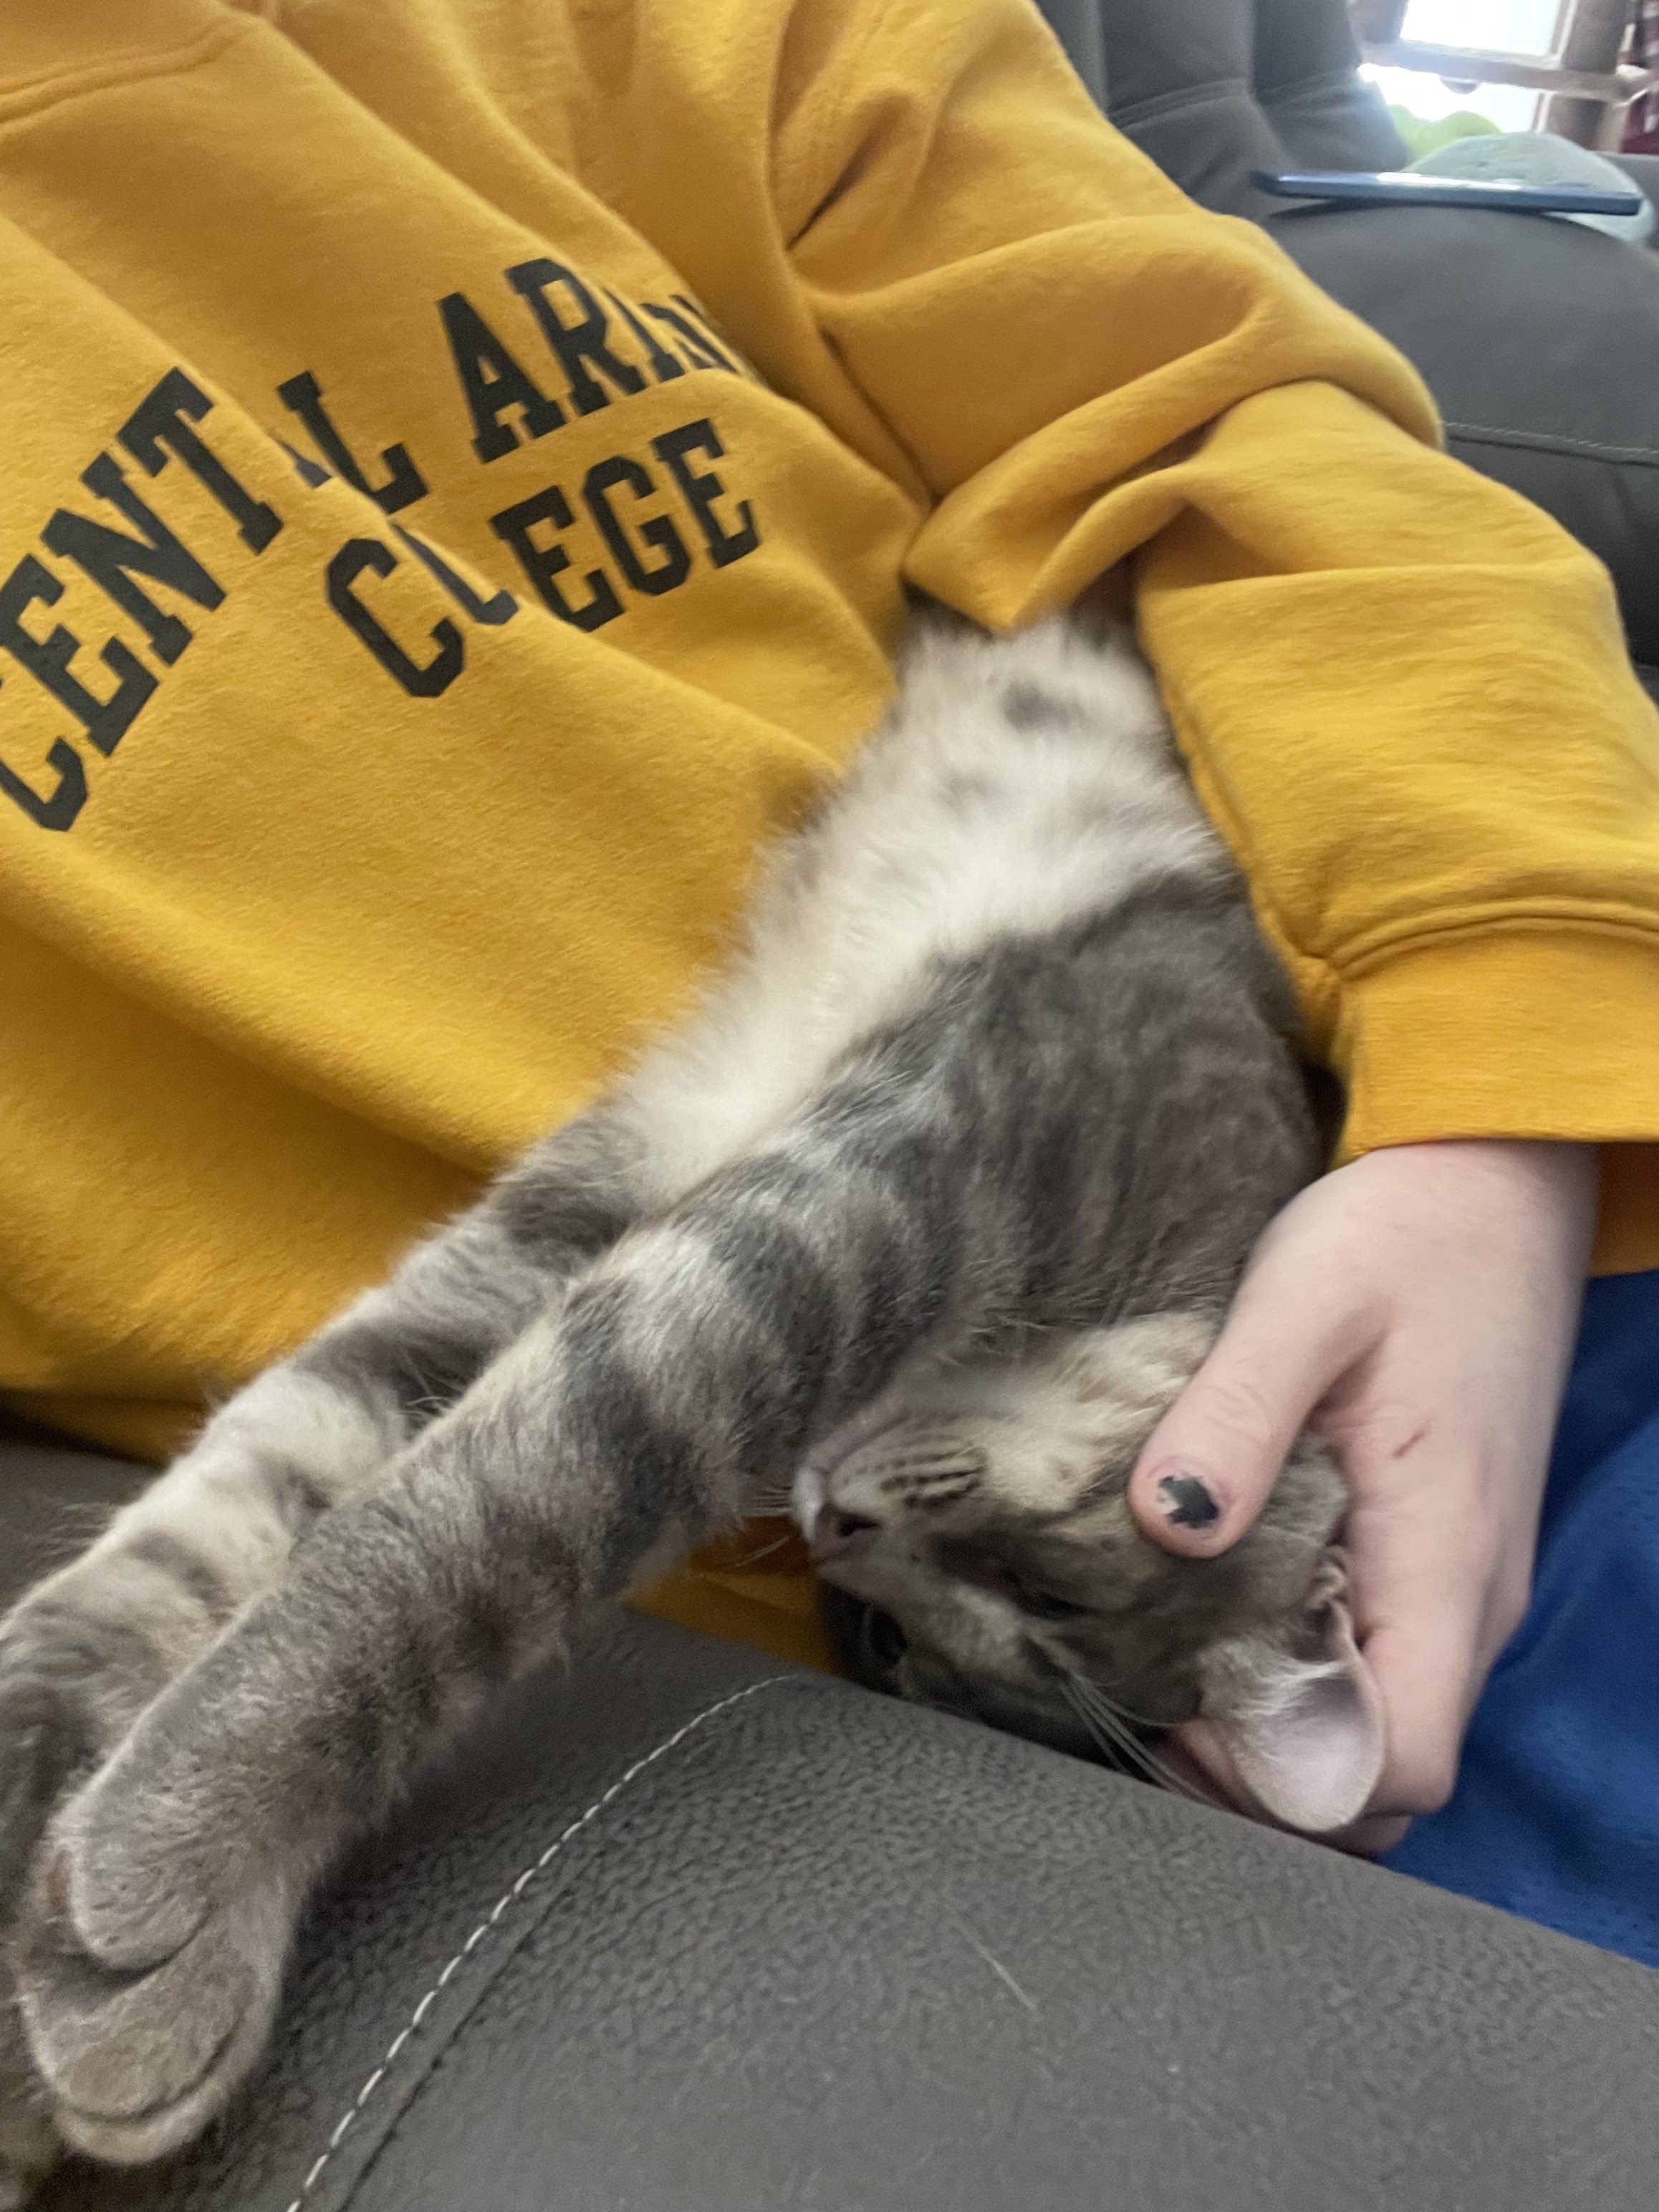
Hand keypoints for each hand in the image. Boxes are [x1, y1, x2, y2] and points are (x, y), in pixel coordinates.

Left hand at [1127, 1139, 1597, 1850]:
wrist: (1489, 1184)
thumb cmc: (1406, 1235)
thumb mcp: (1305, 1301)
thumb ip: (1237, 1417)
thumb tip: (1165, 1526)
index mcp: (1446, 1560)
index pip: (1398, 1766)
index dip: (1286, 1777)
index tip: (1181, 1714)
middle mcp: (1467, 1600)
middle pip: (1379, 1772)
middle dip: (1260, 1768)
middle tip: (1141, 1690)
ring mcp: (1454, 1581)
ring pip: (1370, 1717)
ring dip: (1268, 1714)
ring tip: (1159, 1649)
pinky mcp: (1428, 1552)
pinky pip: (1368, 1654)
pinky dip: (1289, 1658)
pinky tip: (1208, 1599)